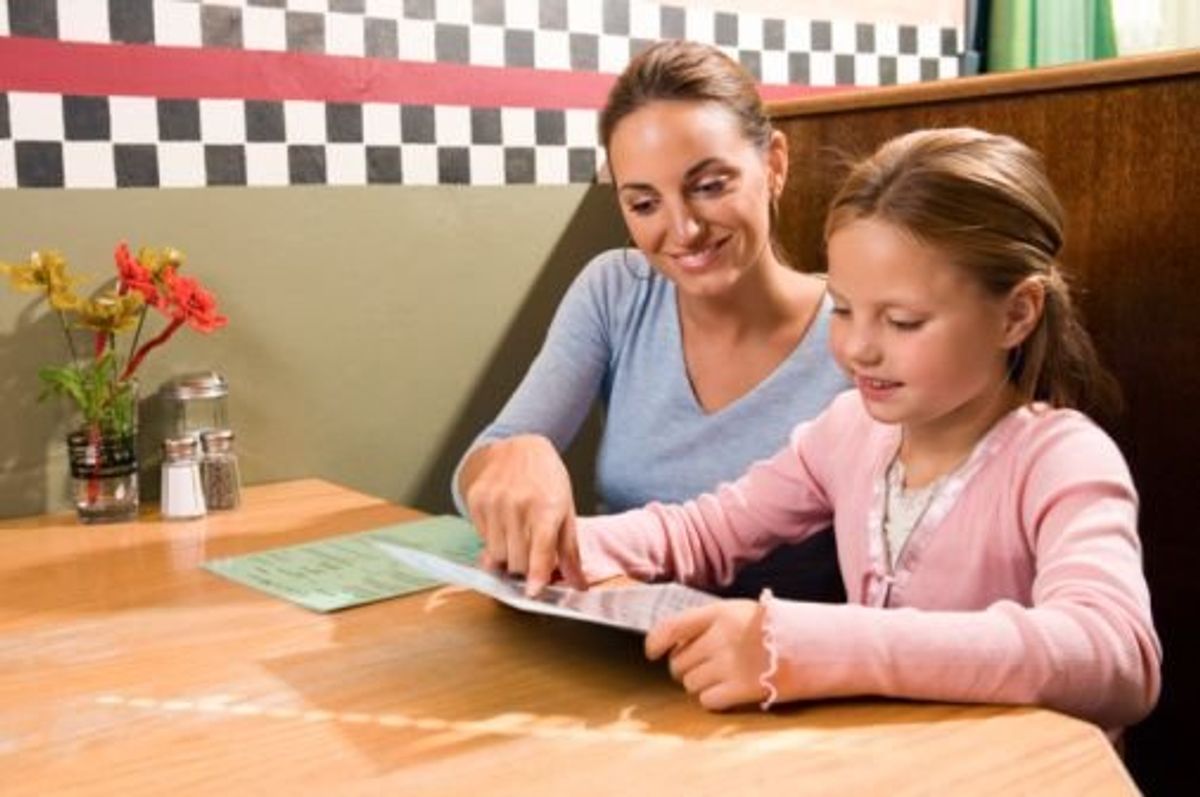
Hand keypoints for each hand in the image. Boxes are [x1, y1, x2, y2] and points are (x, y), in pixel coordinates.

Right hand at [460, 434, 585, 595]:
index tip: (533, 592)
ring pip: (496, 555)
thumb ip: (570, 552)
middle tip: (531, 553)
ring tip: (517, 536)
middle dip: (525, 566)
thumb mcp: (566, 510)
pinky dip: (493, 540)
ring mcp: (494, 502)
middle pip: (517, 561)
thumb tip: (579, 586)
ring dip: (507, 555)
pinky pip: (482, 540)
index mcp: (547, 507)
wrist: (518, 447)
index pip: (541, 550)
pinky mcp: (476, 500)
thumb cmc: (546, 481)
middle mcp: (518, 505)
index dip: (537, 574)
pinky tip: (503, 523)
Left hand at [645, 600, 768, 710]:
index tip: (652, 652)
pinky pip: (708, 700)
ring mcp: (731, 664)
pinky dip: (712, 699)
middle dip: (683, 669)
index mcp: (719, 613)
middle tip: (701, 668)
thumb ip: (708, 623)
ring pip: (690, 684)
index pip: (670, 627)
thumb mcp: (740, 611)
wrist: (816, 644)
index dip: (655, 642)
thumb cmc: (775, 627)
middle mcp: (720, 638)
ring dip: (698, 685)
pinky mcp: (743, 688)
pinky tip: (727, 691)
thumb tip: (673, 643)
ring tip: (718, 678)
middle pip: (678, 663)